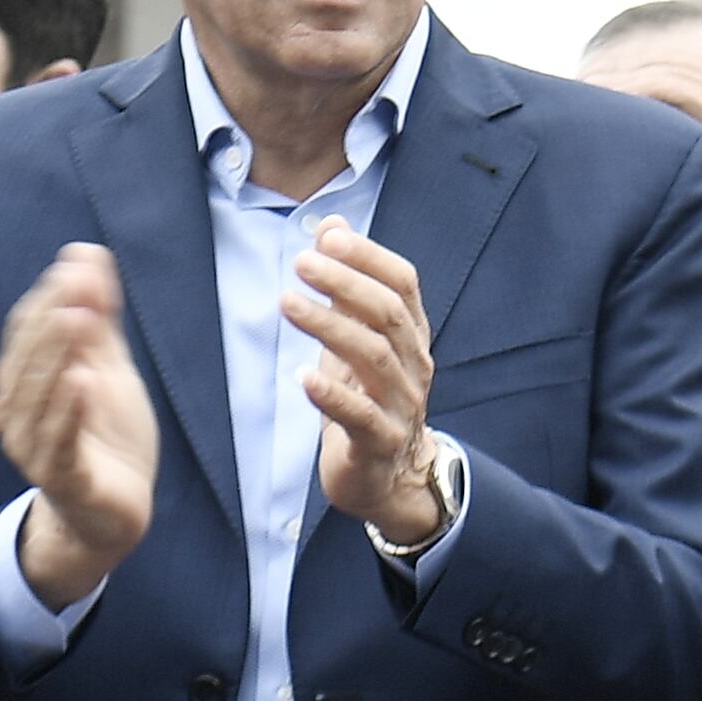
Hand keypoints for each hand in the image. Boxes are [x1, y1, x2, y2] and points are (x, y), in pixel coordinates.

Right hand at [0, 242, 154, 609]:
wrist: (115, 508)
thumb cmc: (106, 434)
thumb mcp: (109, 369)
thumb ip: (99, 320)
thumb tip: (86, 255)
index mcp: (29, 381)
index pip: (33, 331)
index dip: (54, 296)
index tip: (80, 263)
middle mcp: (20, 410)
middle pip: (31, 358)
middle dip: (54, 318)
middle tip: (77, 284)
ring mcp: (36, 445)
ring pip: (39, 396)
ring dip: (56, 356)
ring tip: (77, 319)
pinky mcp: (62, 478)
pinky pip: (59, 443)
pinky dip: (67, 412)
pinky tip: (80, 382)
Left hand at [287, 226, 445, 548]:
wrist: (389, 476)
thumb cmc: (367, 399)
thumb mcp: (357, 338)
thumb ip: (346, 285)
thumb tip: (331, 224)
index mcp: (411, 338)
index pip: (404, 285)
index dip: (369, 257)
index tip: (327, 237)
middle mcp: (414, 367)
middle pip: (390, 315)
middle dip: (346, 284)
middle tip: (301, 264)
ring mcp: (401, 406)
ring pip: (375, 358)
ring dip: (331, 327)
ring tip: (287, 303)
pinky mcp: (380, 444)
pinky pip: (362, 417)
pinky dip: (333, 395)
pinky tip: (304, 376)